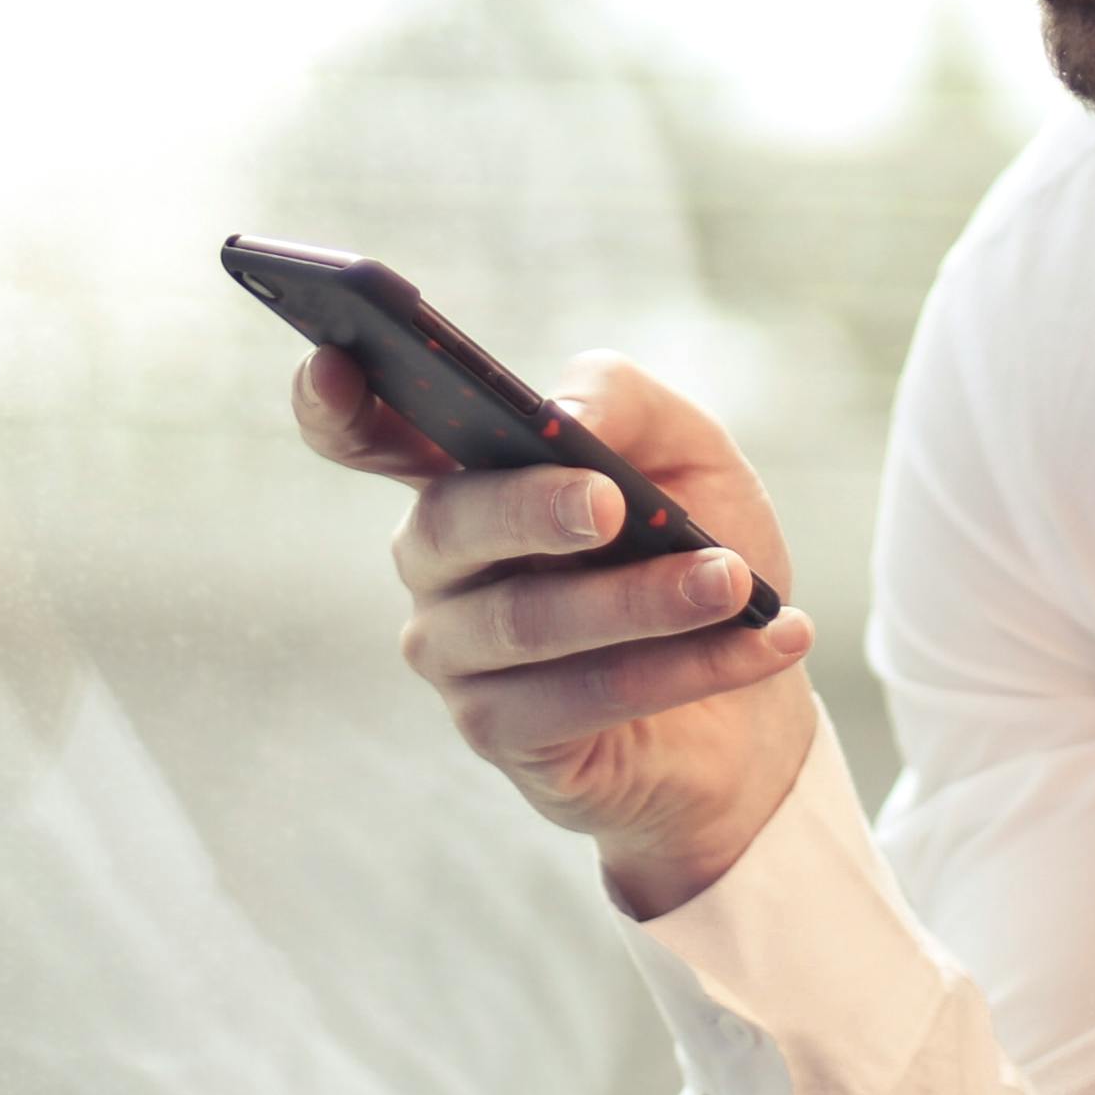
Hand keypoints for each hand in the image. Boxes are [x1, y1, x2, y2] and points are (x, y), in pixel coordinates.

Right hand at [302, 349, 815, 917]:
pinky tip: (764, 642)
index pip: (362, 432)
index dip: (331, 402)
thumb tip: (561, 415)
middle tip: (612, 503)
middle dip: (533, 509)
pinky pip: (582, 697)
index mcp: (465, 473)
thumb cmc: (700, 548)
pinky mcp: (502, 735)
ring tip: (733, 580)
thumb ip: (623, 401)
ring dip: (643, 600)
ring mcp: (456, 655)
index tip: (331, 358)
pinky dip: (685, 667)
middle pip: (451, 523)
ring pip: (529, 620)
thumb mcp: (688, 452)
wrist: (757, 687)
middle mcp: (439, 562)